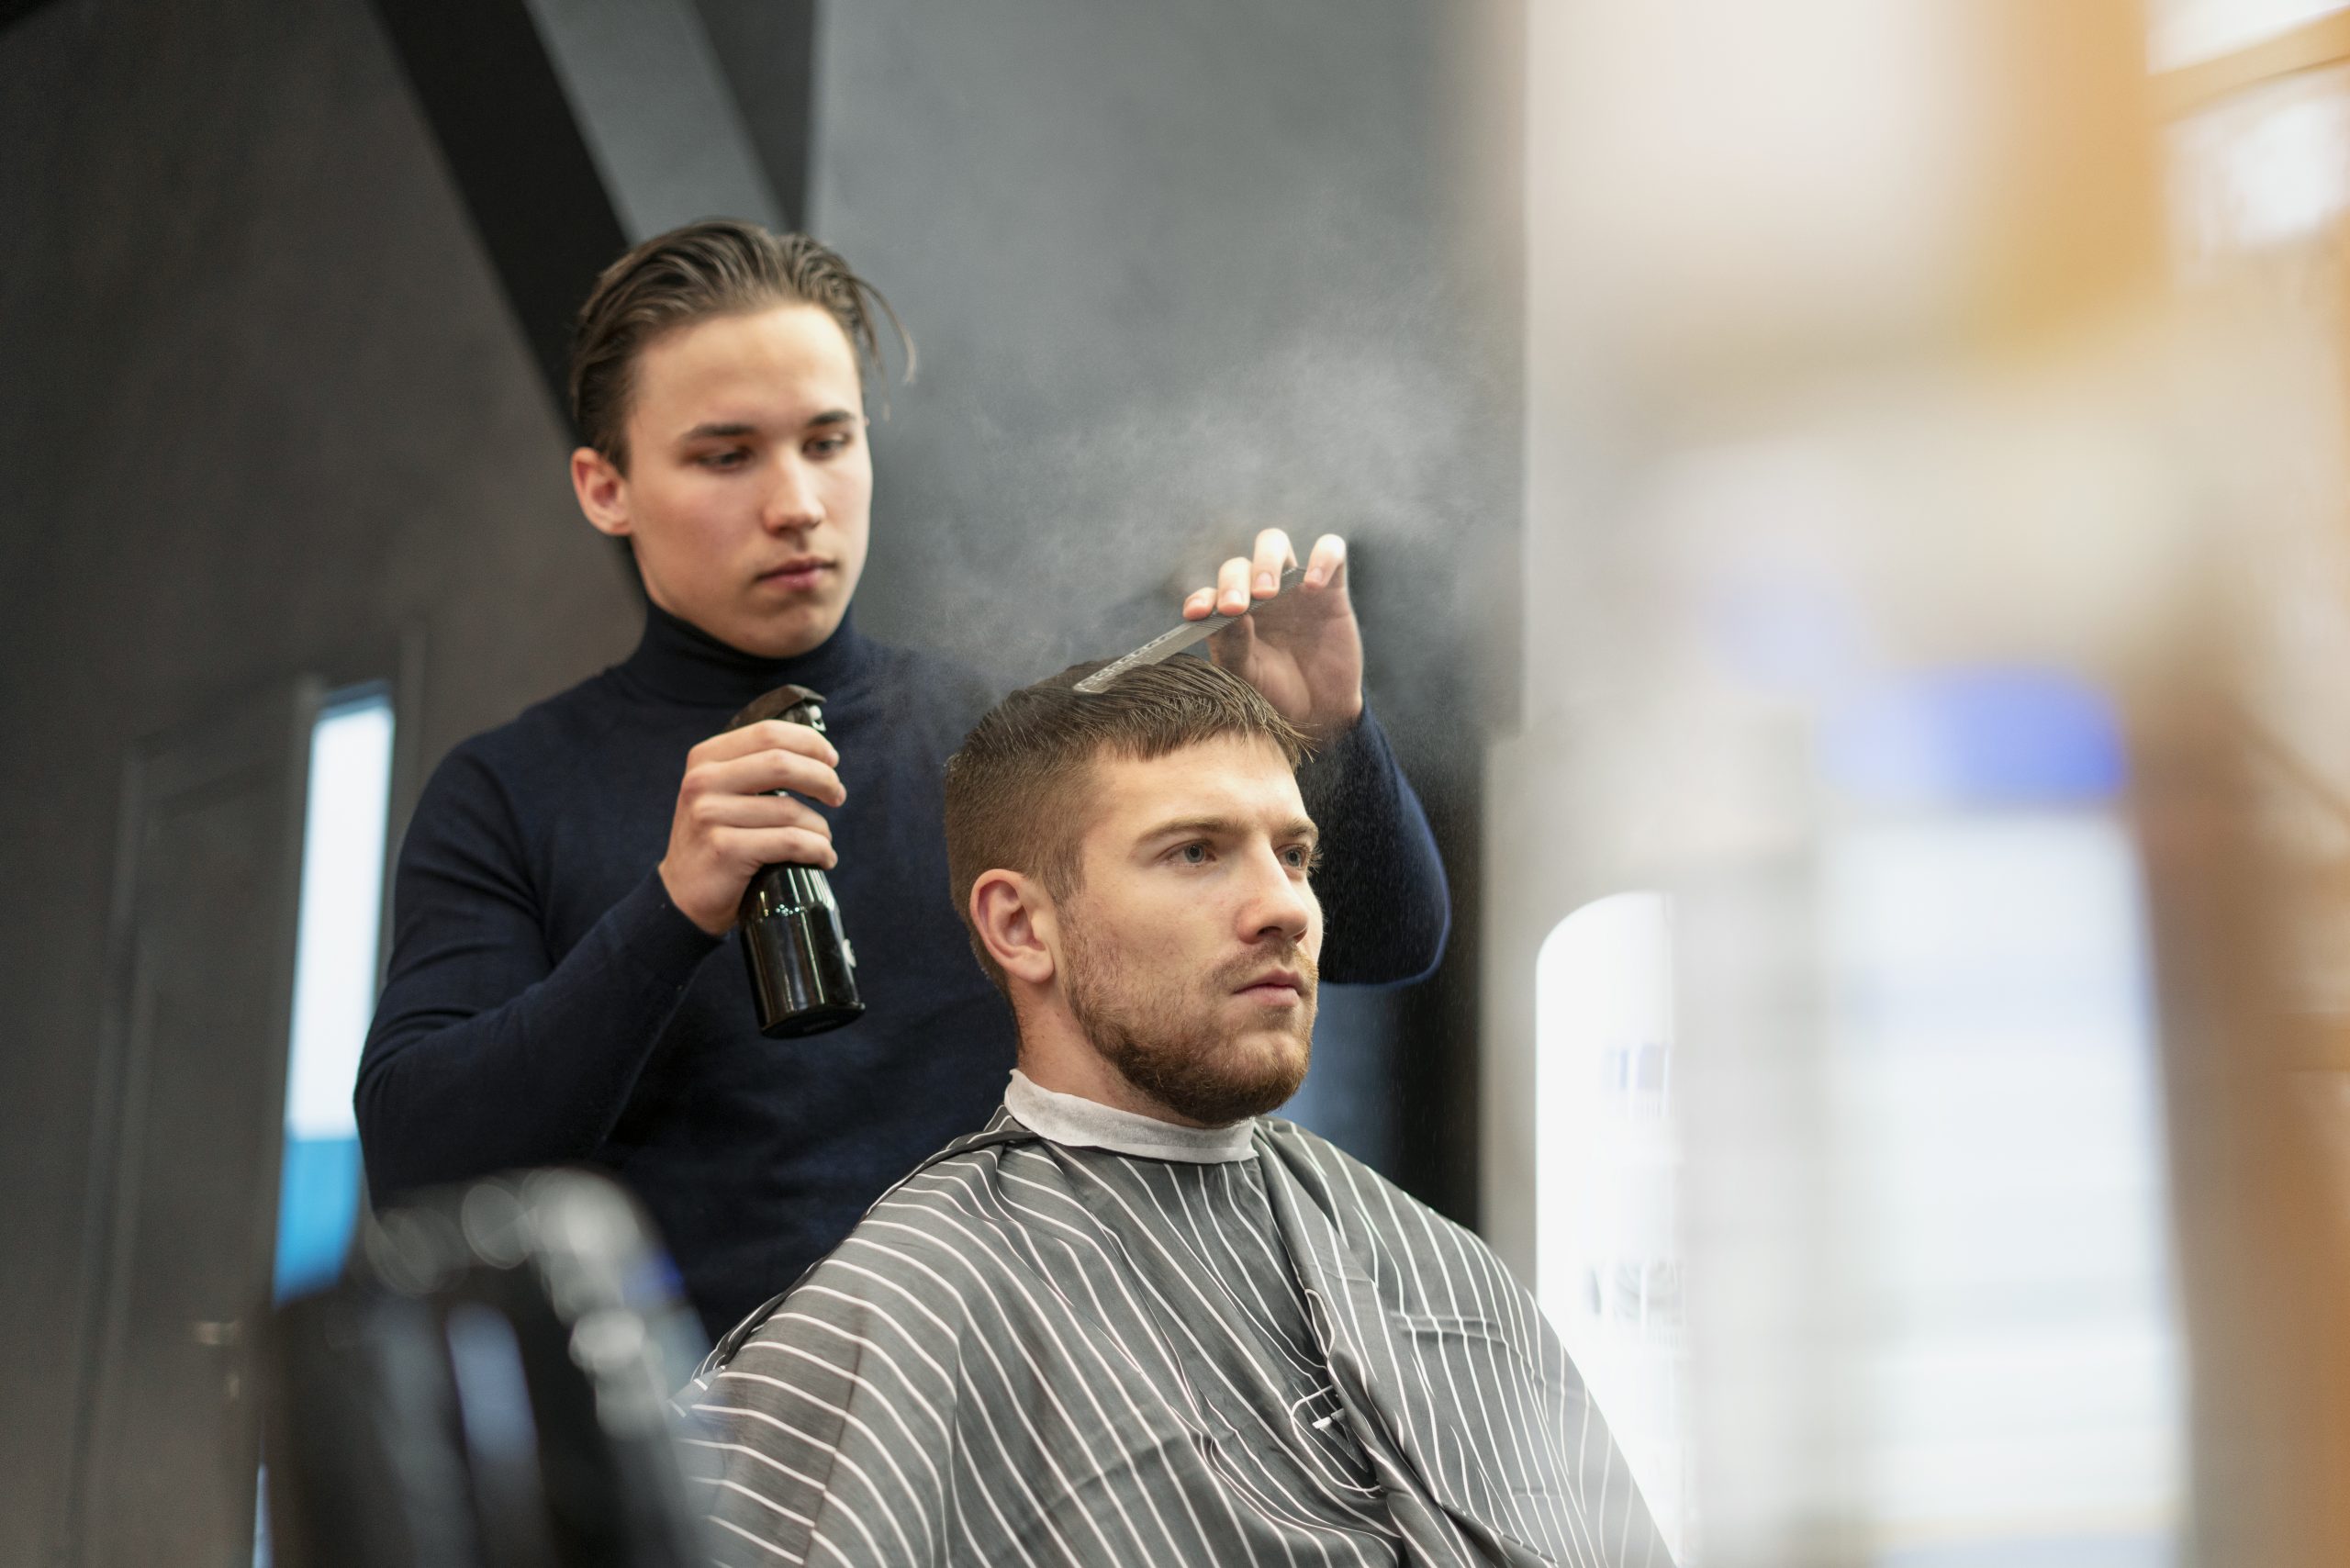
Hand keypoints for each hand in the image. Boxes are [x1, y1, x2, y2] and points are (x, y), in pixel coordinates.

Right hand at [658, 721, 846, 935]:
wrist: (682, 896)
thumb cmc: (718, 840)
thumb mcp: (723, 793)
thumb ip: (756, 768)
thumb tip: (819, 755)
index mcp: (706, 758)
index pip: (768, 733)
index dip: (809, 743)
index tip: (832, 761)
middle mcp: (702, 781)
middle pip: (782, 763)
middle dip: (823, 779)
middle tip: (837, 795)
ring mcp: (710, 815)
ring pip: (790, 810)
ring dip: (820, 827)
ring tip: (823, 839)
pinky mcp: (725, 850)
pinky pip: (790, 842)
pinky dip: (818, 850)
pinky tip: (823, 857)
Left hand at [1183, 529, 1363, 742]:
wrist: (1321, 712)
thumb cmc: (1276, 694)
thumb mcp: (1247, 676)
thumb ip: (1232, 645)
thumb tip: (1229, 612)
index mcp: (1233, 616)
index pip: (1210, 594)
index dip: (1202, 598)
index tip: (1196, 614)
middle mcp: (1259, 595)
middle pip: (1240, 564)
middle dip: (1234, 580)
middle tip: (1237, 607)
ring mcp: (1294, 587)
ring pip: (1275, 543)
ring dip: (1266, 560)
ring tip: (1268, 592)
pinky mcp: (1331, 587)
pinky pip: (1331, 551)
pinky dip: (1322, 558)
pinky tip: (1313, 584)